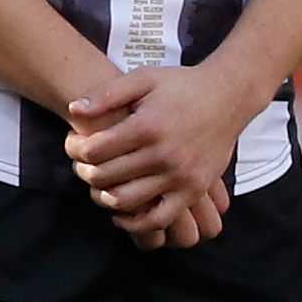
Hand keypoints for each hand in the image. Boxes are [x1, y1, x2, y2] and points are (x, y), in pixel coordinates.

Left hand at [65, 62, 261, 243]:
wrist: (228, 97)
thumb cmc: (183, 86)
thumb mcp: (144, 78)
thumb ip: (107, 93)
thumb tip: (73, 109)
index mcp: (147, 127)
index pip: (94, 150)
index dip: (74, 148)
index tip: (73, 142)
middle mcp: (163, 155)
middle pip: (105, 176)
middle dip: (83, 171)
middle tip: (81, 163)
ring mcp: (180, 176)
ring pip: (125, 200)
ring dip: (103, 196)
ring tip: (99, 184)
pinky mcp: (193, 190)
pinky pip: (158, 219)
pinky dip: (135, 222)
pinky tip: (121, 212)